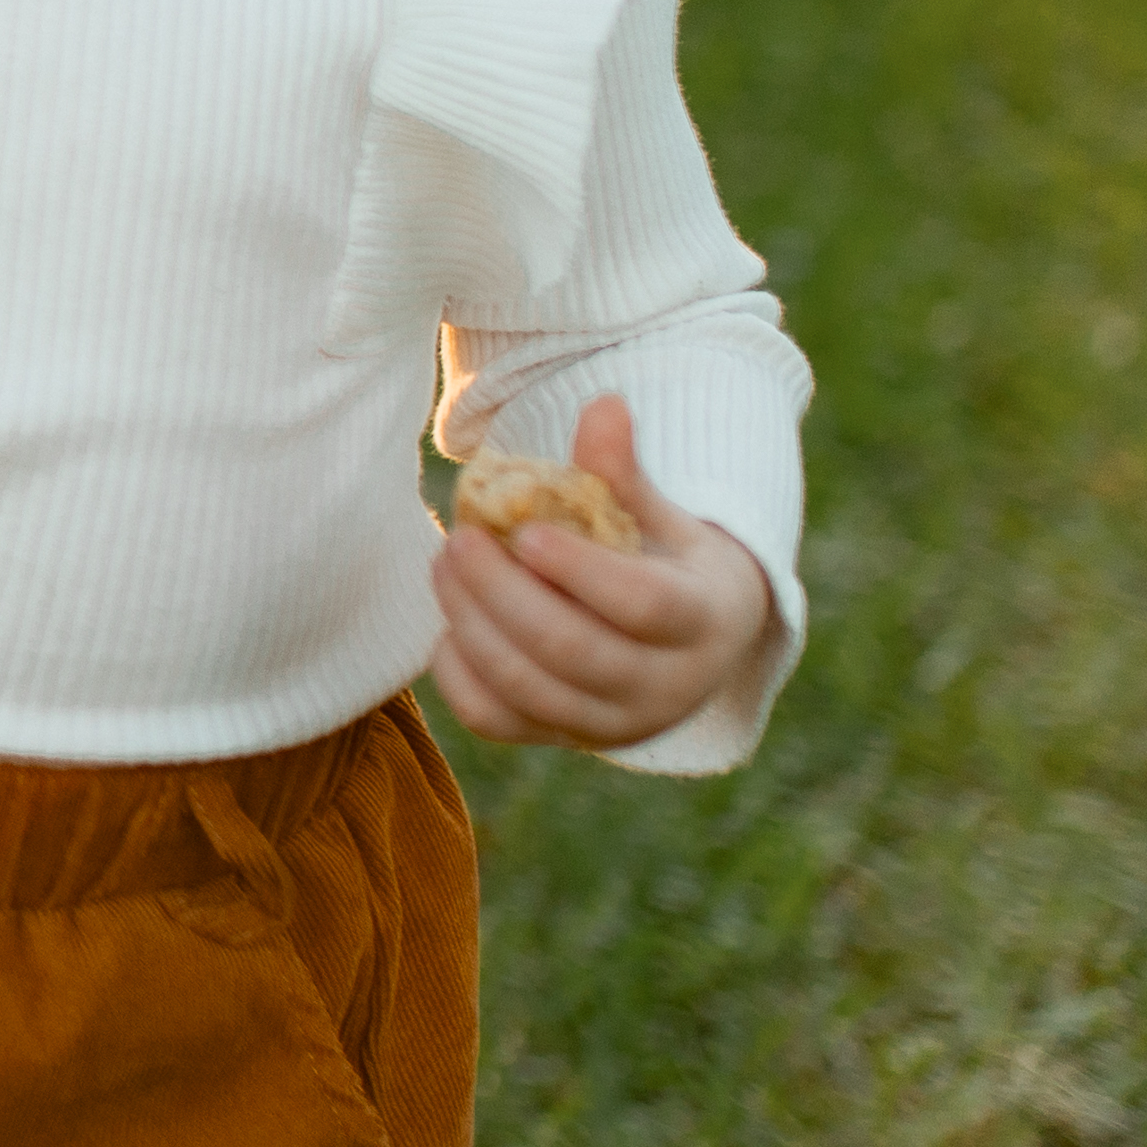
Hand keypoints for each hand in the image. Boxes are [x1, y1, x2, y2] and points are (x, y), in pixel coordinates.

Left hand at [429, 396, 774, 752]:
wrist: (690, 648)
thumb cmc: (671, 563)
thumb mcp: (665, 518)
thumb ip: (624, 473)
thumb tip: (602, 406)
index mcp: (703, 621)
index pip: (642, 606)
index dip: (580, 572)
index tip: (524, 533)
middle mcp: (666, 688)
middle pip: (572, 651)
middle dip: (503, 594)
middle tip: (459, 540)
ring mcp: (613, 725)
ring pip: (528, 690)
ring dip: (472, 626)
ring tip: (443, 564)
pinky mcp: (565, 740)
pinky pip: (498, 721)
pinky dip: (460, 677)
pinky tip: (447, 626)